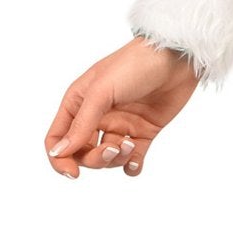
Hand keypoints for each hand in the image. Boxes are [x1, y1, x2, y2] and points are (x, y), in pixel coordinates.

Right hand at [45, 38, 200, 178]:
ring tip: (129, 145)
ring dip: (115, 160)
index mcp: (78, 103)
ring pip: (107, 158)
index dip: (60, 159)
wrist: (175, 58)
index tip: (73, 173)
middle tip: (113, 149)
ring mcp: (120, 125)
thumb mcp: (101, 92)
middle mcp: (96, 116)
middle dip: (95, 159)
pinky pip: (131, 159)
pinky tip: (135, 160)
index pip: (57, 139)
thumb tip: (58, 153)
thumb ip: (81, 124)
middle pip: (83, 153)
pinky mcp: (143, 132)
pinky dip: (131, 166)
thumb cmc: (134, 65)